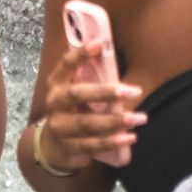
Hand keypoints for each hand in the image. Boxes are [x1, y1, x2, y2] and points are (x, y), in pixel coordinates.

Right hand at [35, 38, 145, 173]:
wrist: (52, 147)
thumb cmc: (71, 110)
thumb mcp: (73, 91)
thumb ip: (88, 77)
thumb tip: (112, 54)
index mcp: (56, 83)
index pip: (66, 64)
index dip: (81, 54)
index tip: (99, 43)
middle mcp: (55, 103)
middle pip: (78, 95)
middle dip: (106, 92)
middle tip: (132, 91)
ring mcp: (60, 127)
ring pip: (88, 123)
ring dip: (116, 121)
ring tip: (138, 118)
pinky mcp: (69, 148)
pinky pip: (93, 145)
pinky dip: (113, 142)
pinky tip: (130, 137)